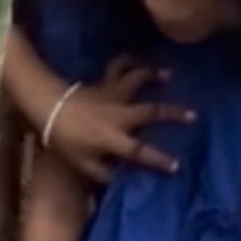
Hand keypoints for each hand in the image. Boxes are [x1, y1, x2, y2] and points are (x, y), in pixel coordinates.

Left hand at [46, 56, 194, 184]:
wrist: (47, 107)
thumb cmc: (64, 139)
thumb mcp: (82, 163)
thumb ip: (104, 173)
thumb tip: (123, 180)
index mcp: (114, 138)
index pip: (141, 152)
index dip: (160, 160)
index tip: (177, 165)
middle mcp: (119, 114)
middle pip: (150, 112)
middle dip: (172, 113)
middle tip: (193, 114)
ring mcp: (113, 94)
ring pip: (137, 80)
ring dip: (154, 76)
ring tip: (170, 74)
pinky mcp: (106, 83)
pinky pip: (120, 67)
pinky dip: (131, 60)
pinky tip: (142, 60)